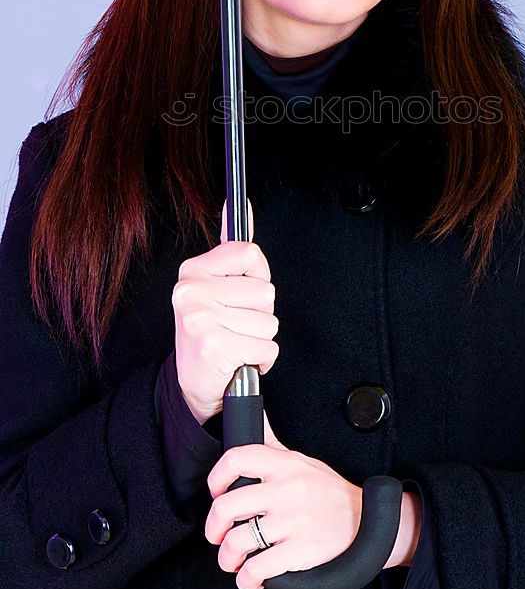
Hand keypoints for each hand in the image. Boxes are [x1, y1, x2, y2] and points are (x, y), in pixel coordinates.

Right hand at [172, 198, 279, 424]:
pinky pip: (267, 347)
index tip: (240, 293)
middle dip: (259, 313)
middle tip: (234, 325)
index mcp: (193, 269)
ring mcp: (199, 318)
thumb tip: (241, 203)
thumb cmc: (213, 331)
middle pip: (265, 291)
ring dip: (260, 338)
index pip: (251, 254)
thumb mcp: (217, 285)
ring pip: (269, 321)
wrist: (196, 384)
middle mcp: (191, 290)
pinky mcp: (213, 347)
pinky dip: (261, 358)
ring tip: (236, 342)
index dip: (256, 277)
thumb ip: (232, 249)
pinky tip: (238, 360)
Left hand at [204, 410, 362, 588]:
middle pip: (226, 506)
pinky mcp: (300, 550)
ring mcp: (292, 520)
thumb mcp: (302, 461)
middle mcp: (286, 490)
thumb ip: (274, 449)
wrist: (367, 521)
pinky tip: (251, 577)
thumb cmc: (330, 492)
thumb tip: (255, 423)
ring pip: (237, 541)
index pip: (236, 459)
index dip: (216, 478)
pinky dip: (247, 579)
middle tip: (217, 535)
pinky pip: (258, 568)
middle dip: (213, 527)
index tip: (216, 492)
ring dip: (227, 558)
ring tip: (233, 560)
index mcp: (284, 465)